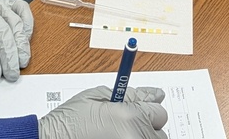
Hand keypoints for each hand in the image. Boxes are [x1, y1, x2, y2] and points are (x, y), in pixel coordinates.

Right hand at [38, 86, 168, 138]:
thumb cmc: (68, 122)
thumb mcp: (97, 97)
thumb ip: (130, 95)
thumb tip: (155, 95)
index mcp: (129, 118)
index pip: (159, 112)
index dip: (145, 110)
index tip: (135, 111)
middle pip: (160, 132)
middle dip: (145, 127)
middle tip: (121, 127)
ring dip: (140, 138)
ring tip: (115, 136)